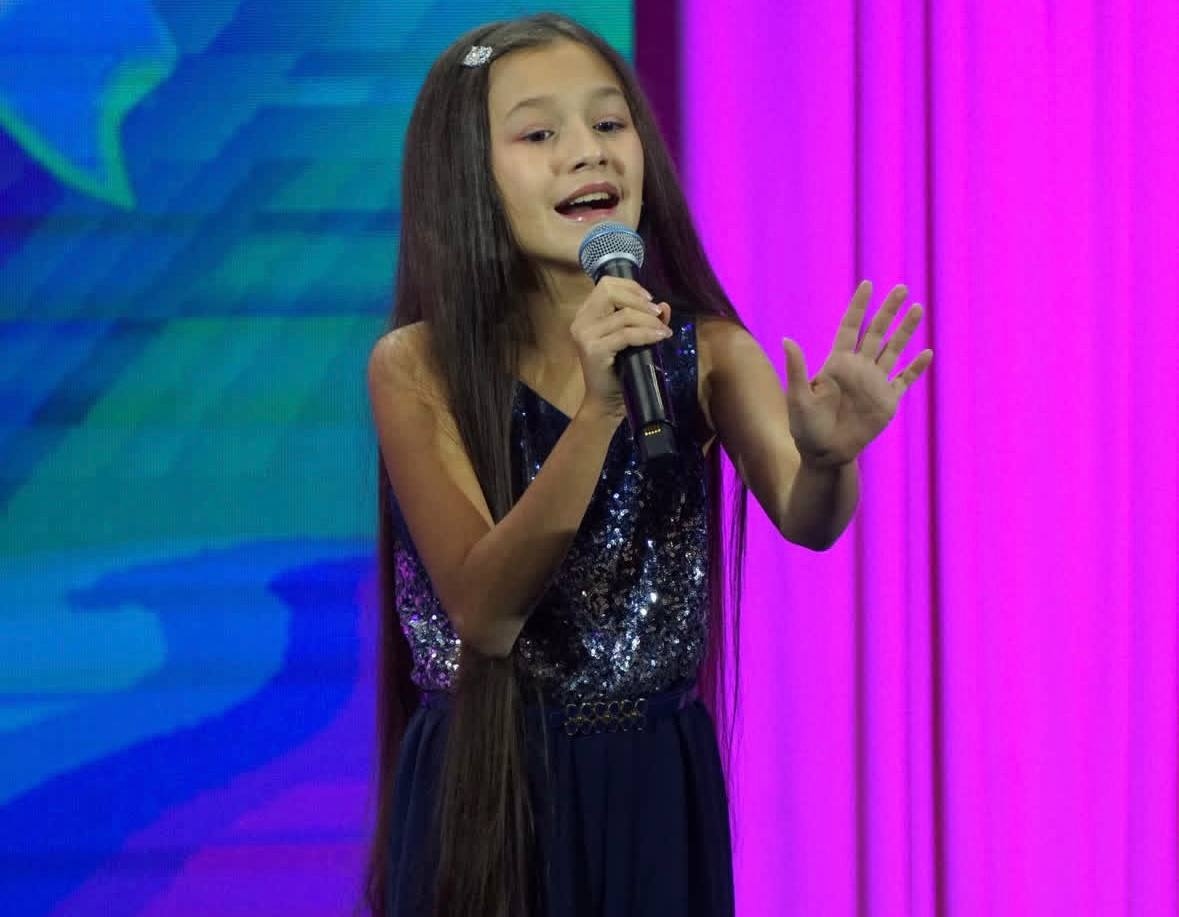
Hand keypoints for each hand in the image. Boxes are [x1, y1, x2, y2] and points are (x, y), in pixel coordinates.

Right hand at [569, 277, 671, 417]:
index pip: (606, 284)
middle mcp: (581, 321)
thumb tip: (664, 305)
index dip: (631, 287)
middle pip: (610, 291)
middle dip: (639, 301)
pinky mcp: (594, 350)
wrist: (606, 402)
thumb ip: (646, 320)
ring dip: (649, 320)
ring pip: (624, 315)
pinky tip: (660, 338)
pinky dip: (647, 334)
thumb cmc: (618, 371)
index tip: (650, 300)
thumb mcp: (633, 339)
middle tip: (658, 315)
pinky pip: (627, 334)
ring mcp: (585, 335)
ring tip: (664, 331)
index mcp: (586, 314)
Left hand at [782, 281, 932, 467]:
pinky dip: (915, 368)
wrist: (824, 454)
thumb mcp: (798, 397)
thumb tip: (787, 339)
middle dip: (888, 311)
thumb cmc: (805, 427)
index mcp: (837, 363)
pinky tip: (926, 353)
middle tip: (901, 288)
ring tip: (917, 308)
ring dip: (905, 331)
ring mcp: (874, 383)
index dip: (859, 307)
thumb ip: (798, 369)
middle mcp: (858, 368)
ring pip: (893, 350)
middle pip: (876, 333)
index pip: (850, 327)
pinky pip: (904, 380)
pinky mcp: (887, 401)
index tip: (867, 285)